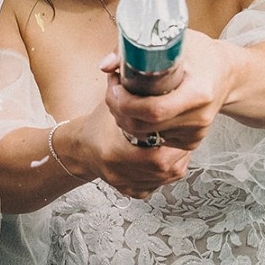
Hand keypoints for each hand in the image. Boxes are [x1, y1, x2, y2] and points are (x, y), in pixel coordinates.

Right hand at [75, 101, 191, 197]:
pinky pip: (157, 185)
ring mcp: (124, 184)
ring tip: (177, 145)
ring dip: (177, 161)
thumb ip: (132, 92)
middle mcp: (117, 172)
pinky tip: (166, 159)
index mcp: (112, 151)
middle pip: (164, 169)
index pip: (156, 156)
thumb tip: (154, 74)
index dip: (173, 144)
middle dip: (179, 152)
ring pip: (165, 179)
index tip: (178, 130)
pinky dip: (166, 173)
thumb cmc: (97, 124)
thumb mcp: (111, 103)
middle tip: (182, 136)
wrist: (82, 147)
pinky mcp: (130, 190)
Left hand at [101, 30, 228, 150]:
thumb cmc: (200, 54)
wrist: (227, 74)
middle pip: (145, 126)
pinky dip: (139, 127)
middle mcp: (199, 117)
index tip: (115, 86)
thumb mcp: (173, 41)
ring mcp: (196, 133)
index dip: (127, 103)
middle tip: (112, 90)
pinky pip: (155, 140)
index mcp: (198, 93)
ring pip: (146, 136)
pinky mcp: (191, 142)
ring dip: (125, 118)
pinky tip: (138, 109)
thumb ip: (136, 49)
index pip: (155, 110)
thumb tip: (106, 65)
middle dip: (119, 110)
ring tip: (123, 95)